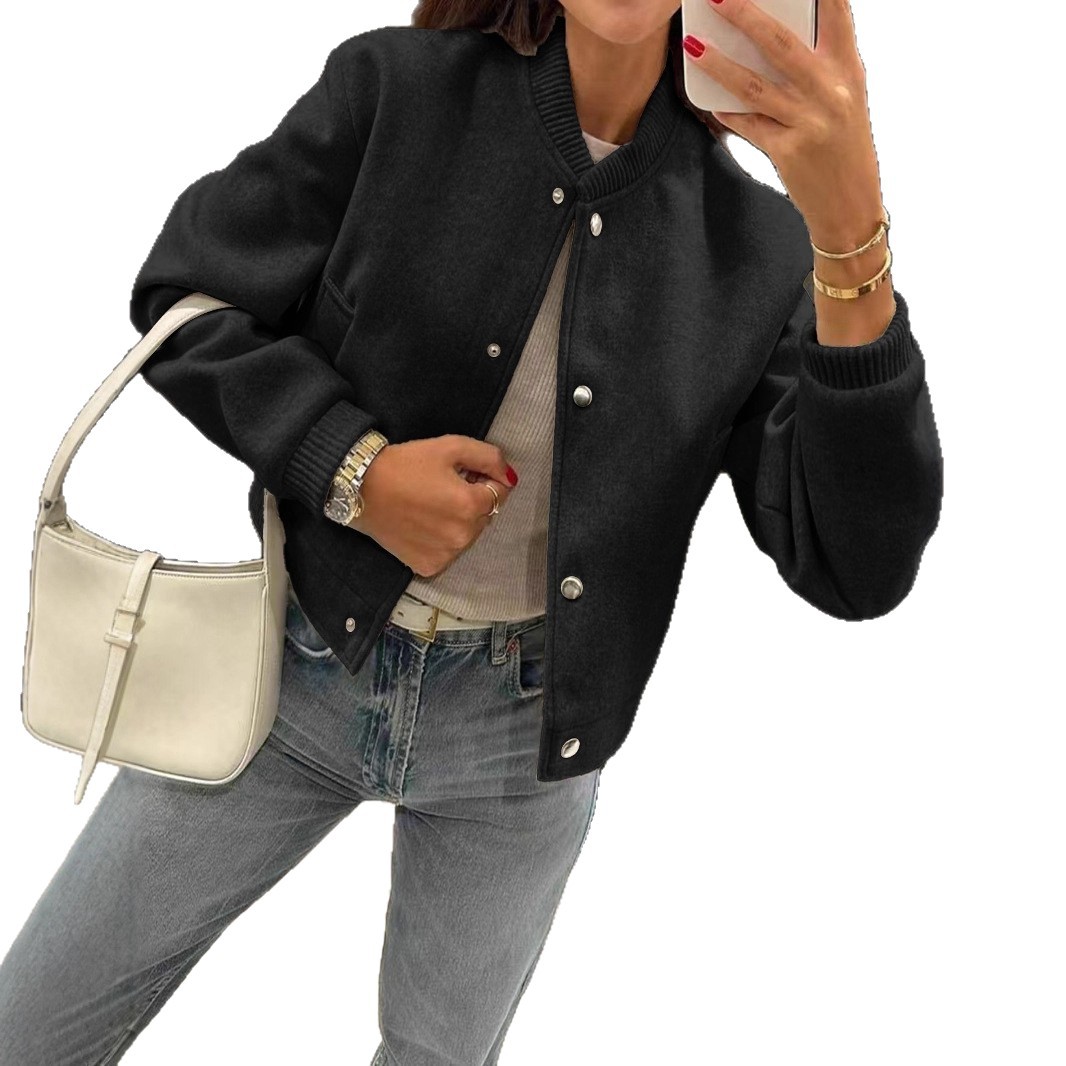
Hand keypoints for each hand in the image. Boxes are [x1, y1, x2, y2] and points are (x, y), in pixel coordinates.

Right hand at [349, 435, 517, 577]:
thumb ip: (488, 457)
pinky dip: (441, 539)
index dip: (485, 477)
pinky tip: (422, 523)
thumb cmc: (404, 464)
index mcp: (472, 505)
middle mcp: (463, 535)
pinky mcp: (428, 566)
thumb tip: (509, 475)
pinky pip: (448, 551)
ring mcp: (446, 554)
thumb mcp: (450, 447)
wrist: (361, 488)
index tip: (463, 472)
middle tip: (442, 485)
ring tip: (430, 504)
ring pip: (468, 534)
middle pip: (486, 514)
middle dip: (473, 499)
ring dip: (459, 520)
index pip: (501, 491)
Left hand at [683, 0, 883, 247]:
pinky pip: (748, 125)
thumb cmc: (844, 147)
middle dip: (746, 15)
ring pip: (755, 87)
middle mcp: (833, 92)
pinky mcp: (788, 152)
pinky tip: (710, 102)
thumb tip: (772, 35)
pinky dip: (727, 112)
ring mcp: (810, 123)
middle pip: (782, 45)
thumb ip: (820, 66)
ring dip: (719, 65)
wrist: (851, 206)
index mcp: (850, 70)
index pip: (837, 13)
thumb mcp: (847, 98)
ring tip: (693, 46)